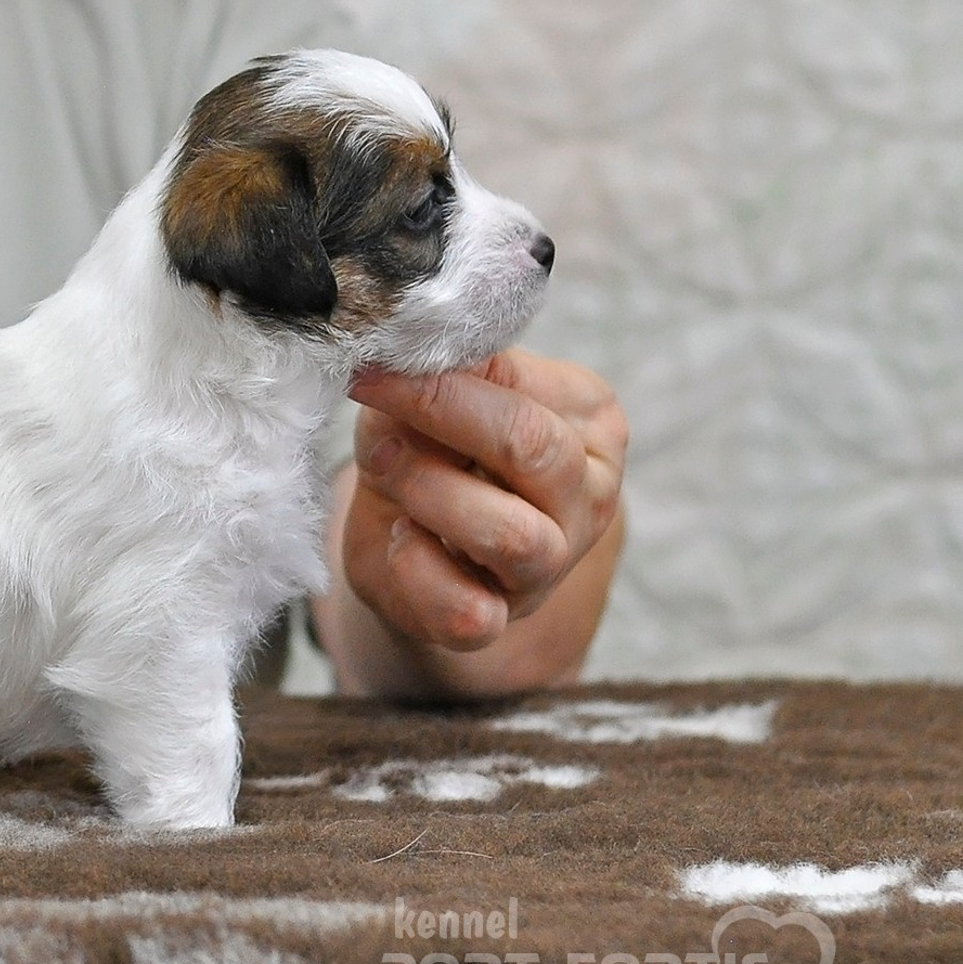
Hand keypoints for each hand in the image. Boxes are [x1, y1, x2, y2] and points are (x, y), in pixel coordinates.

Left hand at [338, 347, 627, 653]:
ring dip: (429, 494)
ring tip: (386, 472)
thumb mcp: (428, 398)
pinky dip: (417, 573)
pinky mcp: (503, 618)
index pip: (521, 383)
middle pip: (531, 447)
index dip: (439, 373)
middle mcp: (590, 493)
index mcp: (588, 420)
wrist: (400, 538)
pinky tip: (400, 541)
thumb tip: (414, 345)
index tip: (373, 366)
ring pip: (512, 534)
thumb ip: (436, 373)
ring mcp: (554, 563)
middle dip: (440, 420)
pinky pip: (469, 612)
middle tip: (377, 411)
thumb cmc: (426, 450)